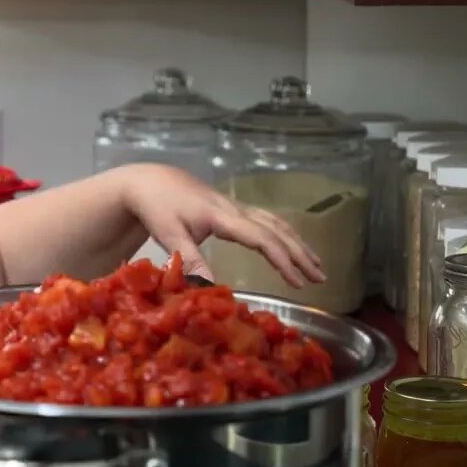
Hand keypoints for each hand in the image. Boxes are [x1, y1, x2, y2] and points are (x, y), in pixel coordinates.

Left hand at [118, 164, 324, 287]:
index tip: (297, 283)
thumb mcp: (168, 235)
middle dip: (299, 253)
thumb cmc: (156, 207)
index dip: (282, 260)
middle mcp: (234, 208)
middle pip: (276, 229)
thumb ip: (189, 260)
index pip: (261, 238)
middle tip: (320, 278)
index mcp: (221, 216)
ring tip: (316, 264)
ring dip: (296, 242)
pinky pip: (265, 219)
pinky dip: (283, 232)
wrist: (146, 180)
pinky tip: (290, 244)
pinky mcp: (230, 207)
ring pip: (274, 221)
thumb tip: (210, 286)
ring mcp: (234, 205)